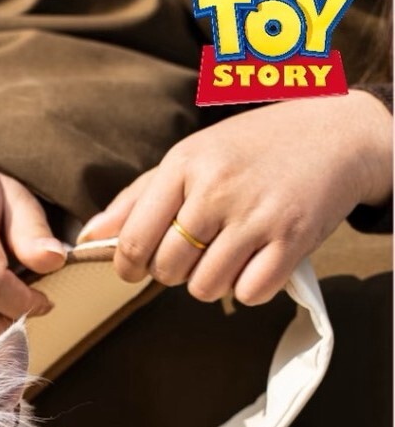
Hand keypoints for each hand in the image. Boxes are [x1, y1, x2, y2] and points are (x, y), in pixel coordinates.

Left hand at [79, 92, 392, 304]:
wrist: (337, 133)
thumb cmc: (254, 149)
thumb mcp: (193, 157)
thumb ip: (138, 198)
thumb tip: (89, 237)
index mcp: (185, 165)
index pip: (133, 240)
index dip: (128, 266)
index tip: (136, 267)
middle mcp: (217, 189)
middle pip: (167, 270)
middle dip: (174, 272)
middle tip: (198, 250)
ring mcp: (256, 215)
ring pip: (204, 287)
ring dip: (212, 281)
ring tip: (232, 250)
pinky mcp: (291, 240)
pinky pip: (247, 294)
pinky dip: (250, 287)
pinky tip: (259, 260)